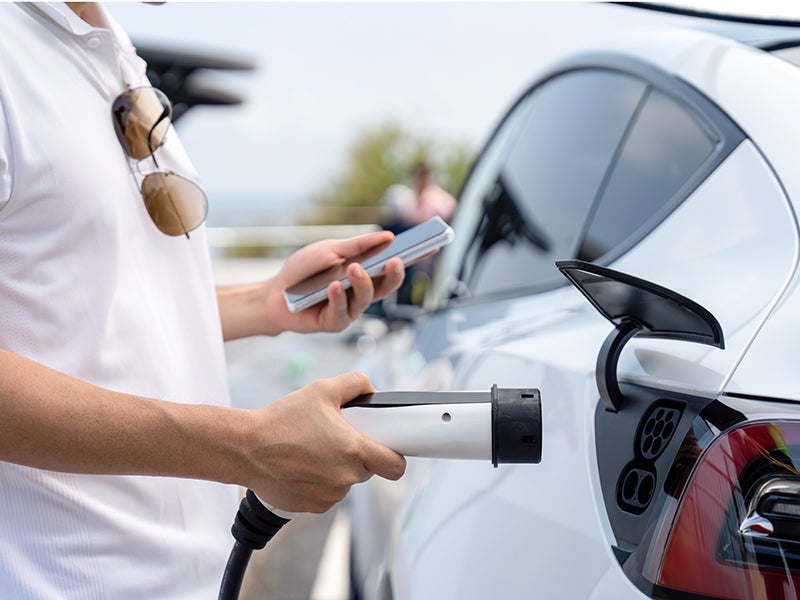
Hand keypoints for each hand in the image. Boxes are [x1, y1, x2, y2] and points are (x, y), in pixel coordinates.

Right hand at [244, 371, 405, 512]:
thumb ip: (355, 383)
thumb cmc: (281, 421)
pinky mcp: (312, 507)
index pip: (396, 466)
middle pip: (369, 470)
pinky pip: (328, 494)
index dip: (395, 456)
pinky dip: (320, 482)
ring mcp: (329, 496)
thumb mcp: (321, 390)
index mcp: (353, 450)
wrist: (245, 448)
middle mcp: (345, 478)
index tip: (386, 447)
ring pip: (347, 482)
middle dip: (358, 455)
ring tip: (313, 449)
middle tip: (336, 438)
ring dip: (338, 469)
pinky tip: (302, 465)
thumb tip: (372, 389)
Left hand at [269, 231, 405, 333]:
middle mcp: (361, 293)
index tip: (431, 246)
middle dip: (394, 275)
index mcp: (364, 274)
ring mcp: (349, 310)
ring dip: (361, 283)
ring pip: (365, 299)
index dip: (412, 258)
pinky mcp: (333, 323)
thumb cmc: (304, 271)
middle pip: (386, 287)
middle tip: (396, 261)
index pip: (392, 266)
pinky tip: (333, 286)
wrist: (275, 293)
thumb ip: (358, 246)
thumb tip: (389, 236)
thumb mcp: (330, 250)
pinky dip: (337, 298)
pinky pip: (341, 312)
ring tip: (353, 268)